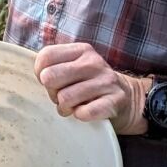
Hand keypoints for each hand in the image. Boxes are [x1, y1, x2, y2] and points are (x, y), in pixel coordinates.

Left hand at [34, 42, 149, 132]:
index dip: (40, 73)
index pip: (45, 56)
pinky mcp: (113, 102)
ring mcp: (105, 82)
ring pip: (64, 98)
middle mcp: (93, 63)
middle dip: (51, 92)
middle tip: (61, 96)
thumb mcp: (76, 67)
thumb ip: (54, 65)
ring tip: (72, 107)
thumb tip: (38, 75)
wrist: (128, 99)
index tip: (50, 82)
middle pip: (50, 77)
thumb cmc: (91, 84)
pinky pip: (83, 113)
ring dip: (64, 108)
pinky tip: (84, 112)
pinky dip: (79, 116)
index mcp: (82, 50)